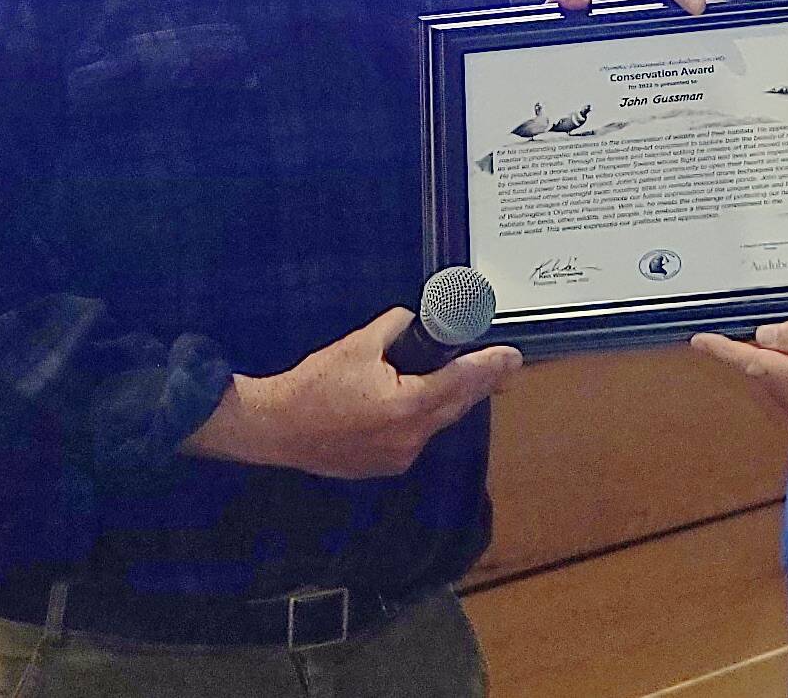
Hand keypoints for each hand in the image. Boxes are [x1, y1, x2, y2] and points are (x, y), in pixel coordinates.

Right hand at [184, 306, 522, 478]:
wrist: (275, 428)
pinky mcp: (384, 465)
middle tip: (503, 366)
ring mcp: (397, 456)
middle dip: (479, 383)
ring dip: (451, 400)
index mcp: (406, 406)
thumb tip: (415, 322)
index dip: (490, 367)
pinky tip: (424, 400)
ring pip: (438, 422)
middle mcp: (408, 437)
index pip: (461, 382)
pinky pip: (417, 436)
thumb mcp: (359, 344)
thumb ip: (396, 329)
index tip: (512, 358)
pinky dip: (426, 417)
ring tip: (467, 378)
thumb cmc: (313, 386)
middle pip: (456, 405)